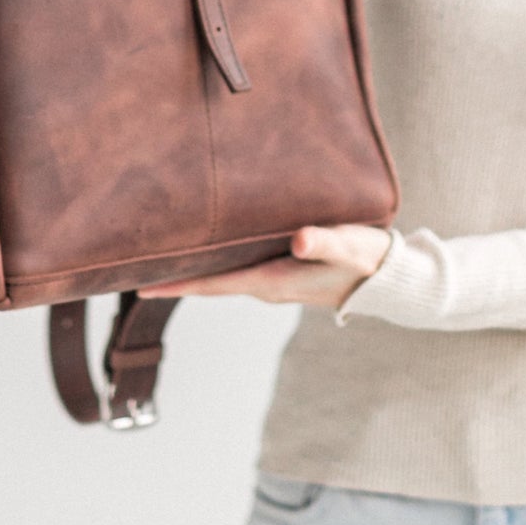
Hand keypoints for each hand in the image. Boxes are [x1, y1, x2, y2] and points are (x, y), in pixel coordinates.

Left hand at [136, 224, 393, 309]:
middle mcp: (265, 283)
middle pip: (209, 281)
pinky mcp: (283, 268)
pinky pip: (238, 264)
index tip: (140, 286)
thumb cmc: (367, 261)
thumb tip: (296, 240)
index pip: (213, 285)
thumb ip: (322, 242)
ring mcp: (273, 278)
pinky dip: (218, 255)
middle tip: (136, 264)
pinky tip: (209, 238)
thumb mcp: (347, 247)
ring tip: (162, 249)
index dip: (177, 284)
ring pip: (222, 273)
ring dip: (195, 264)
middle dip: (176, 274)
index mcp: (271, 281)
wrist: (390, 278)